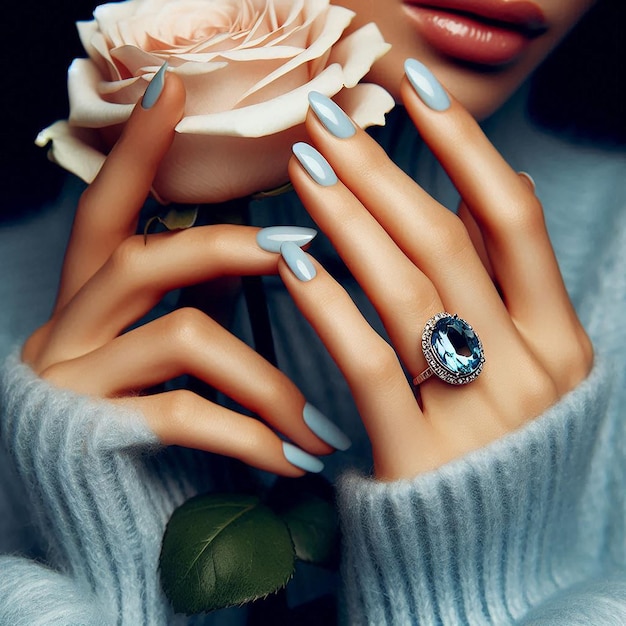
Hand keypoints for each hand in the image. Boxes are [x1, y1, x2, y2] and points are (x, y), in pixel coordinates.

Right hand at [22, 71, 344, 476]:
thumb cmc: (138, 420)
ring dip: (268, 379)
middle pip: (145, 258)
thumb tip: (258, 256)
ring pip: (184, 338)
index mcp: (87, 297)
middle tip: (300, 253)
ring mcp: (73, 378)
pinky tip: (296, 459)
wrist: (91, 516)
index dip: (136, 149)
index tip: (173, 88)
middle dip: (231, 249)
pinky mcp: (91, 432)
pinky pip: (185, 415)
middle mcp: (67, 326)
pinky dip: (252, 435)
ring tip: (323, 423)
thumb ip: (191, 298)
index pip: (105, 206)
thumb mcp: (156, 348)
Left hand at [279, 61, 592, 480]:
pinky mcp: (418, 458)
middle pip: (448, 241)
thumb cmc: (498, 449)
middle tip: (327, 115)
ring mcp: (478, 417)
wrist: (487, 561)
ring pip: (407, 289)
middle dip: (383, 167)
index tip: (411, 86)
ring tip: (302, 166)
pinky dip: (328, 306)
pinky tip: (291, 261)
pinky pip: (367, 363)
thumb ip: (506, 283)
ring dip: (349, 218)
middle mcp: (530, 371)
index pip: (513, 216)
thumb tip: (495, 183)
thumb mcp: (526, 363)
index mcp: (561, 340)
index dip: (463, 142)